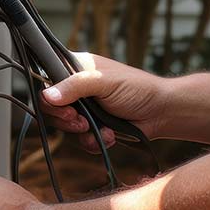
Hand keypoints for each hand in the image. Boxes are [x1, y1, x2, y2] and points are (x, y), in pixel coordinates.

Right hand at [40, 52, 167, 151]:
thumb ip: (75, 86)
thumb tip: (47, 95)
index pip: (46, 78)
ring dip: (81, 132)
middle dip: (64, 119)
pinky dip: (93, 142)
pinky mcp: (93, 127)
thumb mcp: (104, 82)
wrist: (162, 113)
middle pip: (51, 107)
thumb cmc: (137, 89)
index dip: (49, 95)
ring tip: (99, 129)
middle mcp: (76, 88)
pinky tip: (110, 135)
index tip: (62, 106)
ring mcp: (84, 108)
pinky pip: (80, 140)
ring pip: (64, 126)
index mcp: (76, 67)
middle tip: (81, 122)